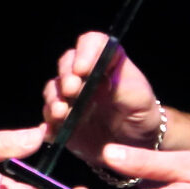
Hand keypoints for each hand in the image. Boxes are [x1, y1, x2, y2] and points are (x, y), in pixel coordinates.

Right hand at [42, 32, 162, 164]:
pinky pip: (48, 120)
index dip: (85, 52)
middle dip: (66, 75)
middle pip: (66, 63)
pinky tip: (50, 132)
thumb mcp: (140, 99)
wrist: (137, 144)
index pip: (92, 44)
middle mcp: (84, 76)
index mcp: (106, 63)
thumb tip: (100, 80)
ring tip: (61, 113)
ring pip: (53, 90)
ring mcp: (71, 98)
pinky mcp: (62, 122)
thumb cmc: (142, 114)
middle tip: (72, 90)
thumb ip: (122, 86)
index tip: (83, 69)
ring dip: (54, 99)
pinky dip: (47, 125)